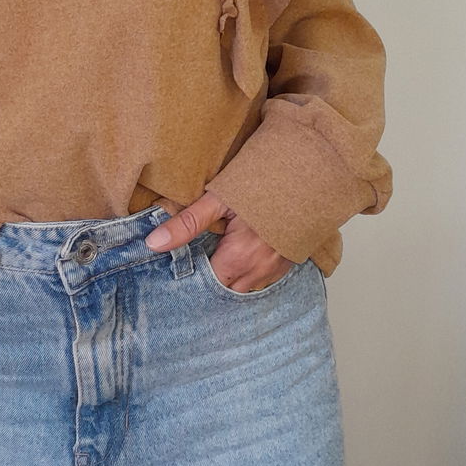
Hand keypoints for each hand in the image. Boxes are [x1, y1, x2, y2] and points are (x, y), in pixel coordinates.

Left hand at [144, 191, 295, 292]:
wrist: (311, 175)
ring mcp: (276, 270)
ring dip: (229, 279)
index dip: (191, 279)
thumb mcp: (221, 199)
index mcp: (238, 258)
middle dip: (209, 282)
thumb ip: (187, 223)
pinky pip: (261, 280)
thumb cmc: (266, 183)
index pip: (205, 285)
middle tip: (195, 266)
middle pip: (224, 290)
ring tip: (216, 261)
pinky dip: (248, 274)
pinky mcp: (287, 264)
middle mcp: (259, 271)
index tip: (179, 270)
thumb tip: (154, 243)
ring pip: (243, 287)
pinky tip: (239, 259)